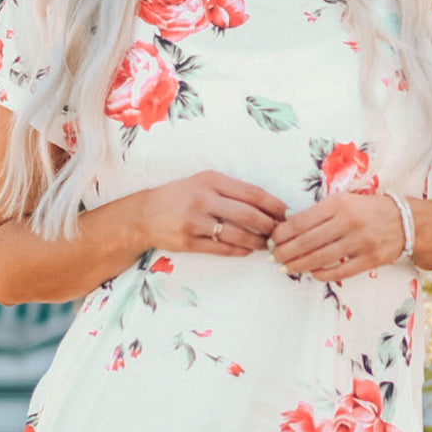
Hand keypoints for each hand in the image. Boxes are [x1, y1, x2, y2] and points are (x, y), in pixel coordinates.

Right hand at [141, 171, 287, 256]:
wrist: (144, 214)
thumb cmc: (181, 196)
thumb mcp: (203, 182)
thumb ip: (231, 190)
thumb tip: (267, 205)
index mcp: (211, 180)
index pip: (251, 192)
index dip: (273, 204)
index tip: (286, 213)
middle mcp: (203, 199)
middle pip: (248, 214)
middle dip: (269, 226)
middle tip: (280, 233)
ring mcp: (194, 221)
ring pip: (236, 234)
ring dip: (256, 242)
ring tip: (266, 245)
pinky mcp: (188, 242)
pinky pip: (220, 248)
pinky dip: (239, 251)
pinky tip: (248, 250)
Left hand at [269, 191, 406, 279]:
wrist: (406, 220)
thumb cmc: (368, 210)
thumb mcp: (344, 201)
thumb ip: (320, 213)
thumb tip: (288, 228)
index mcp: (338, 203)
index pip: (301, 221)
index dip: (282, 234)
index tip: (272, 241)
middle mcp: (348, 221)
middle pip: (307, 241)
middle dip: (286, 252)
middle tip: (274, 258)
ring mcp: (360, 242)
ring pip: (320, 258)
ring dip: (299, 265)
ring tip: (287, 268)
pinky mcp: (370, 259)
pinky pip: (340, 271)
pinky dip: (322, 274)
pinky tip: (312, 274)